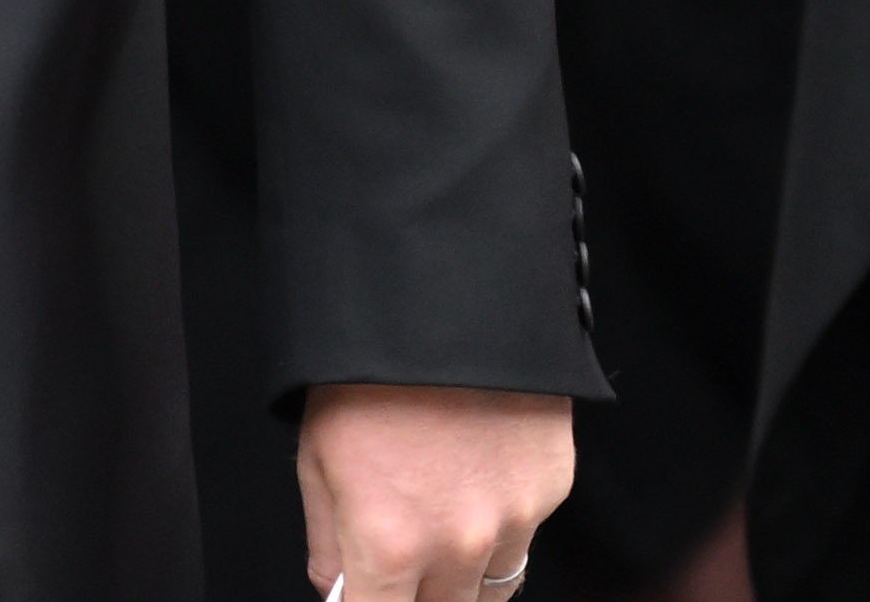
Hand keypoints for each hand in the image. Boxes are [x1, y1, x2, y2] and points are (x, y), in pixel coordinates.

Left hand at [296, 383, 572, 601]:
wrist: (444, 296)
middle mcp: (458, 545)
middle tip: (401, 558)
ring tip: (438, 515)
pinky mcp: (553, 492)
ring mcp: (515, 522)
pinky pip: (525, 535)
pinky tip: (475, 472)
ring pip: (491, 588)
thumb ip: (329, 541)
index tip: (370, 595)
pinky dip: (500, 524)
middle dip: (418, 596)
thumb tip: (340, 586)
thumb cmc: (366, 370)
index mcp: (388, 542)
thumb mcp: (316, 456)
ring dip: (463, 574)